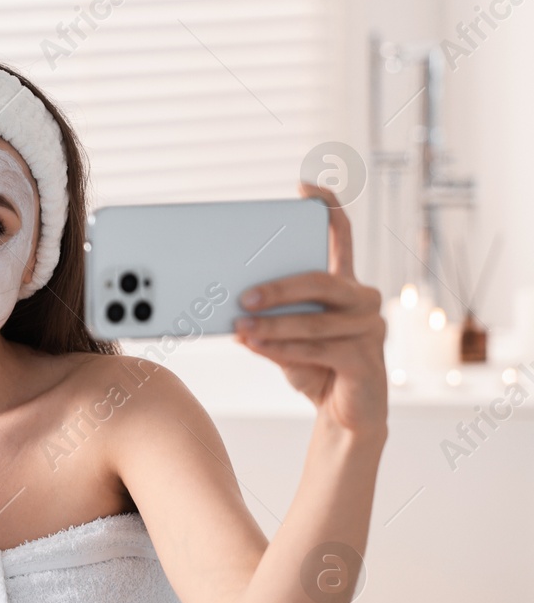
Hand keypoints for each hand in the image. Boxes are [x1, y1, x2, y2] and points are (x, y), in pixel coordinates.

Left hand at [234, 184, 386, 435]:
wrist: (342, 415)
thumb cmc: (313, 367)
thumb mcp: (284, 337)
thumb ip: (268, 318)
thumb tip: (232, 306)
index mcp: (345, 284)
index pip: (342, 236)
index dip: (328, 208)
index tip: (305, 188)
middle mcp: (364, 299)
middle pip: (320, 279)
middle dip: (278, 287)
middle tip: (242, 297)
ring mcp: (370, 328)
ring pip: (315, 319)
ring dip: (272, 325)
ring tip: (239, 329)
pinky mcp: (367, 358)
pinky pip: (320, 349)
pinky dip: (284, 349)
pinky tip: (257, 347)